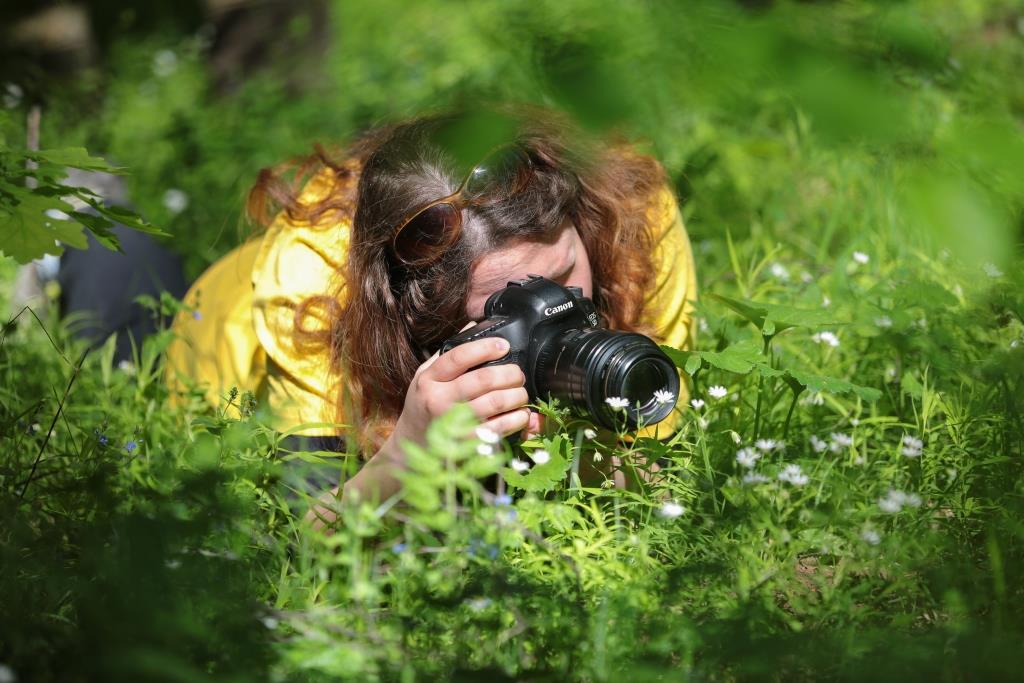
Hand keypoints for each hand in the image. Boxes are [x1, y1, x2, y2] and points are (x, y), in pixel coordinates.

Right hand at [391, 336, 532, 446]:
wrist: (412, 444)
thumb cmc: (423, 405)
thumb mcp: (425, 375)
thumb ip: (448, 353)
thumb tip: (474, 324)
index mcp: (429, 379)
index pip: (459, 357)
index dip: (485, 348)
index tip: (504, 346)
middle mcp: (439, 399)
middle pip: (483, 379)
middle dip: (510, 373)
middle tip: (518, 374)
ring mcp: (453, 423)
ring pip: (495, 402)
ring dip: (517, 395)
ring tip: (521, 393)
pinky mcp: (466, 442)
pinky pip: (500, 428)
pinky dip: (517, 419)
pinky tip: (521, 414)